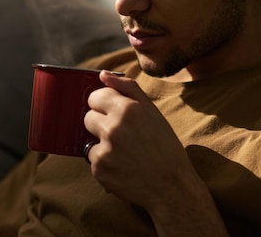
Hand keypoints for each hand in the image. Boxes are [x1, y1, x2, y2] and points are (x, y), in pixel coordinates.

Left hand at [84, 71, 187, 208]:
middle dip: (100, 123)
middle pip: (88, 117)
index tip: (112, 112)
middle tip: (120, 135)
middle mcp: (113, 128)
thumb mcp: (152, 111)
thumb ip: (127, 88)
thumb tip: (102, 74)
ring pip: (88, 139)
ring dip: (100, 144)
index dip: (103, 104)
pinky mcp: (99, 170)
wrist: (171, 186)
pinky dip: (103, 163)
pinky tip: (122, 166)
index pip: (95, 96)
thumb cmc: (164, 146)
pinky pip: (92, 159)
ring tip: (123, 152)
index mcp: (128, 110)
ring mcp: (105, 150)